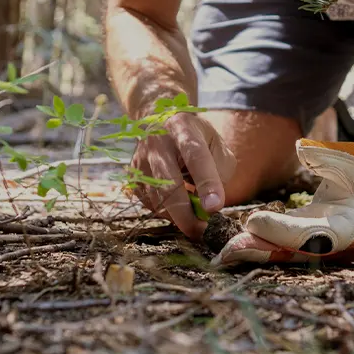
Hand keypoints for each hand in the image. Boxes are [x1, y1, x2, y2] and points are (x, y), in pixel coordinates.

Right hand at [130, 112, 236, 238]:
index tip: (215, 208)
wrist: (159, 121)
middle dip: (186, 214)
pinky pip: (150, 205)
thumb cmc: (196, 138)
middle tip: (203, 232)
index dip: (206, 183)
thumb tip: (210, 204)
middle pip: (168, 184)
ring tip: (195, 213)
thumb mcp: (216, 144)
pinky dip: (168, 212)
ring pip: (158, 200)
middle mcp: (157, 143)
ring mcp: (140, 161)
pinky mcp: (132, 178)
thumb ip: (221, 170)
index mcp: (183, 128)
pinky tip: (178, 203)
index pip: (196, 156)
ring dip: (179, 215)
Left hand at [214, 137, 353, 265]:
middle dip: (261, 251)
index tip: (252, 222)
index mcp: (346, 224)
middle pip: (292, 250)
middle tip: (228, 252)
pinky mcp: (311, 232)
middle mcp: (332, 240)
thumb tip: (301, 147)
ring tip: (228, 251)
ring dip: (258, 250)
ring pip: (287, 249)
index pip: (307, 233)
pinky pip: (286, 241)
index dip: (279, 230)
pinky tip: (242, 239)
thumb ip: (326, 155)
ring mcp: (321, 239)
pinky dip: (265, 241)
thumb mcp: (352, 158)